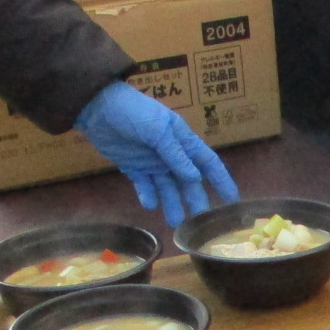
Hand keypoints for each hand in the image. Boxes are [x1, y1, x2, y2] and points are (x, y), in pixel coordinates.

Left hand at [76, 81, 238, 226]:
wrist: (97, 107)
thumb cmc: (134, 111)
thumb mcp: (158, 130)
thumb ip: (176, 155)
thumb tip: (195, 178)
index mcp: (183, 140)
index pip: (208, 163)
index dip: (221, 181)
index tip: (232, 201)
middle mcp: (171, 154)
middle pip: (189, 182)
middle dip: (195, 200)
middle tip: (199, 223)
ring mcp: (152, 162)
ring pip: (168, 188)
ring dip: (172, 204)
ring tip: (175, 222)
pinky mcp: (134, 167)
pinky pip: (145, 186)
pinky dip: (148, 195)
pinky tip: (150, 204)